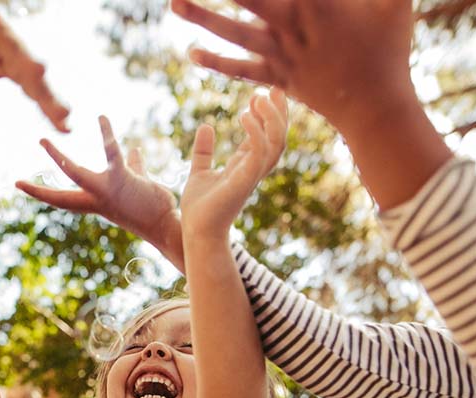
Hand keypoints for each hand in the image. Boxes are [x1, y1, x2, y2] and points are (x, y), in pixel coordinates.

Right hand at [0, 0, 69, 130]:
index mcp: (7, 66)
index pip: (33, 88)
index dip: (49, 106)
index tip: (65, 127)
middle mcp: (5, 46)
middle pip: (29, 69)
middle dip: (45, 90)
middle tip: (62, 112)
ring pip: (12, 42)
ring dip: (24, 57)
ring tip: (39, 72)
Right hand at [15, 115, 184, 269]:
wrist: (168, 223)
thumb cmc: (154, 206)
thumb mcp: (138, 184)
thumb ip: (133, 166)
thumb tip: (133, 151)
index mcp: (96, 202)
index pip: (63, 199)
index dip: (41, 193)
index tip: (20, 185)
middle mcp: (96, 200)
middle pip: (60, 196)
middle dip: (38, 191)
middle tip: (15, 182)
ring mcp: (106, 191)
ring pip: (75, 174)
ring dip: (56, 159)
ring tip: (42, 142)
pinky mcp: (122, 179)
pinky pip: (110, 152)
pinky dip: (106, 134)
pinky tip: (101, 118)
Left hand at [171, 0, 415, 134]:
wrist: (375, 108)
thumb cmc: (389, 49)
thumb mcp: (395, 3)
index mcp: (318, 4)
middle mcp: (293, 28)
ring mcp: (282, 56)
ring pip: (235, 33)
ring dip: (202, 18)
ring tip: (173, 3)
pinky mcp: (278, 79)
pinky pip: (241, 71)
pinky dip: (216, 63)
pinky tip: (190, 53)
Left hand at [180, 89, 288, 241]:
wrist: (196, 232)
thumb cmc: (199, 208)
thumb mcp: (199, 171)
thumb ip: (204, 151)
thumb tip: (205, 127)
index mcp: (245, 166)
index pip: (266, 136)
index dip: (267, 114)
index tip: (261, 93)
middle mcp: (253, 170)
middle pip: (279, 137)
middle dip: (279, 112)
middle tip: (272, 87)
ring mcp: (252, 175)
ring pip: (277, 143)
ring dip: (272, 118)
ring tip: (258, 96)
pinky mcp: (244, 180)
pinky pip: (260, 152)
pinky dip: (257, 132)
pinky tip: (244, 115)